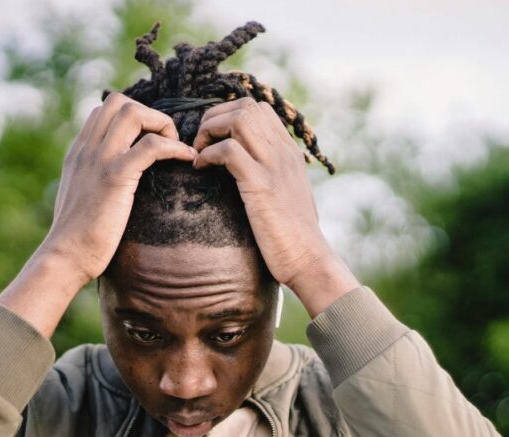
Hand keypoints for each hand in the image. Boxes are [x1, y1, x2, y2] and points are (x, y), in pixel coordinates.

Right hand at [41, 92, 197, 283]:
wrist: (65, 257)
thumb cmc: (77, 238)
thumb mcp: (81, 198)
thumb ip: (93, 180)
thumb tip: (114, 183)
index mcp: (78, 152)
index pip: (103, 111)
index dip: (133, 117)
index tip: (150, 141)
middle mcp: (86, 149)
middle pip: (118, 102)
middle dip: (148, 114)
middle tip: (164, 142)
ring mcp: (99, 160)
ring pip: (133, 113)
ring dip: (161, 124)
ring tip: (175, 147)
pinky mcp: (114, 177)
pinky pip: (151, 146)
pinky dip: (174, 147)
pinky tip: (186, 159)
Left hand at [192, 97, 358, 315]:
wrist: (308, 259)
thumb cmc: (293, 235)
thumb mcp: (286, 195)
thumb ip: (272, 175)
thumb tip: (247, 171)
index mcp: (289, 152)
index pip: (258, 109)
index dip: (228, 115)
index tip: (213, 139)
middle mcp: (283, 152)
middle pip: (246, 106)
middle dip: (214, 117)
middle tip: (201, 143)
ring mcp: (273, 166)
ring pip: (239, 119)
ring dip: (210, 130)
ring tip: (200, 153)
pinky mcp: (261, 185)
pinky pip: (229, 151)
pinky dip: (208, 154)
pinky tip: (201, 169)